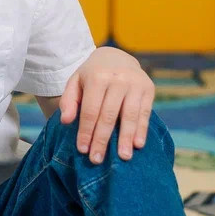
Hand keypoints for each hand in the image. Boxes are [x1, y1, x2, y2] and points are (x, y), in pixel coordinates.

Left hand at [59, 47, 154, 162]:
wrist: (116, 57)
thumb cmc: (92, 75)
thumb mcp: (75, 82)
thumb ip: (68, 101)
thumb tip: (65, 121)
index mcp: (97, 77)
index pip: (90, 110)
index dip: (86, 131)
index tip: (82, 150)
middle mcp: (118, 79)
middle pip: (108, 115)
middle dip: (102, 139)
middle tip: (97, 159)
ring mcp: (135, 83)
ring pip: (129, 115)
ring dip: (125, 138)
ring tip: (123, 157)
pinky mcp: (149, 88)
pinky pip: (145, 113)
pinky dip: (142, 129)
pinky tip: (138, 144)